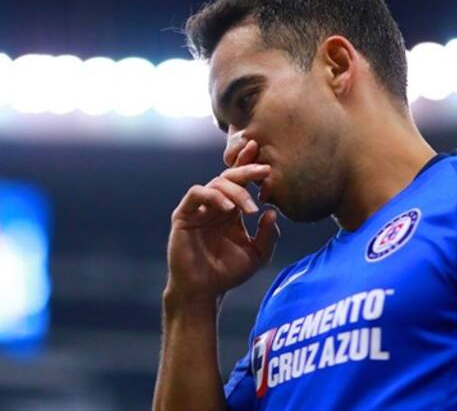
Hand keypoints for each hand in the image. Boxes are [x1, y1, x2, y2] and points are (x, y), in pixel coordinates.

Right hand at [165, 138, 279, 306]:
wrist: (203, 292)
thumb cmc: (228, 273)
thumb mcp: (257, 255)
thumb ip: (269, 235)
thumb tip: (273, 212)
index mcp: (232, 209)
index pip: (241, 181)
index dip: (251, 167)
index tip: (269, 163)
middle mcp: (215, 205)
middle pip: (230, 176)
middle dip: (247, 171)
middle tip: (265, 171)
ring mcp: (199, 208)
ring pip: (216, 183)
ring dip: (236, 191)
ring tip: (251, 210)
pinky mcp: (184, 215)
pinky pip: (196, 194)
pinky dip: (213, 196)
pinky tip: (228, 208)